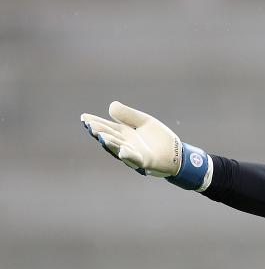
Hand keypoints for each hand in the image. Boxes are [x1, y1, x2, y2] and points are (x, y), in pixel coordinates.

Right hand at [80, 101, 209, 189]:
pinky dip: (129, 155)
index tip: (84, 118)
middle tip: (89, 126)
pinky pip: (136, 159)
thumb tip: (110, 106)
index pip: (107, 127)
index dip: (95, 123)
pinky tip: (123, 150)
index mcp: (125, 134)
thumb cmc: (159, 139)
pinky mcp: (146, 162)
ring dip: (110, 143)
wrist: (177, 153)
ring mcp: (135, 154)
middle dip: (100, 132)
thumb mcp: (144, 122)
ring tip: (100, 136)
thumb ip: (129, 115)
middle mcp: (126, 144)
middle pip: (110, 138)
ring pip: (119, 149)